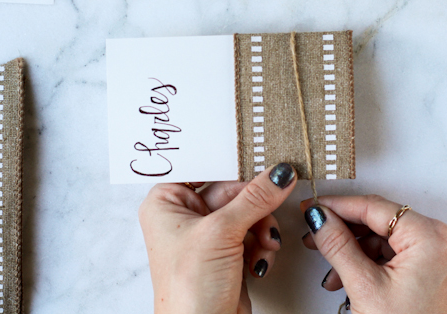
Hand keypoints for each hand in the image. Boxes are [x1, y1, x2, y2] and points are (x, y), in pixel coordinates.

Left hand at [139, 163, 296, 313]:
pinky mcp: (226, 254)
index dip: (232, 163)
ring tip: (264, 245)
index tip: (259, 156)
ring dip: (262, 229)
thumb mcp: (222, 233)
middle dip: (255, 207)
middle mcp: (185, 217)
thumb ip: (254, 198)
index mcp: (167, 202)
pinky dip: (262, 246)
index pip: (204, 166)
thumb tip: (279, 174)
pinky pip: (254, 234)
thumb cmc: (187, 291)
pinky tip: (258, 261)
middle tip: (275, 202)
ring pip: (248, 213)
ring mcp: (207, 237)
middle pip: (232, 191)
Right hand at [300, 195, 446, 313]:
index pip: (376, 207)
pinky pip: (399, 252)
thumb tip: (320, 218)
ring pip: (388, 238)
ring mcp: (444, 252)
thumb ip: (338, 245)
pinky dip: (374, 262)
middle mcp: (445, 238)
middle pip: (382, 221)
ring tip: (333, 273)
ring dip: (356, 252)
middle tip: (315, 235)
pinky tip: (351, 277)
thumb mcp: (365, 287)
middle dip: (345, 233)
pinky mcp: (439, 266)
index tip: (313, 206)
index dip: (338, 206)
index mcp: (433, 237)